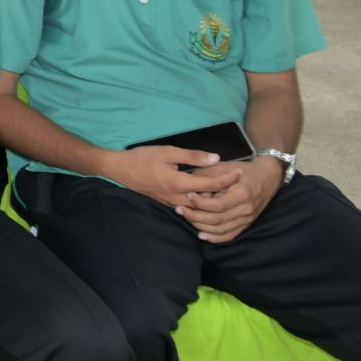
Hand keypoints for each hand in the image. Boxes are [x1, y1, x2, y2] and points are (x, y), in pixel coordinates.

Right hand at [107, 145, 228, 210]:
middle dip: (226, 195)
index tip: (241, 172)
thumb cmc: (142, 158)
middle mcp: (179, 198)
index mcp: (180, 184)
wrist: (119, 170)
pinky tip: (209, 196)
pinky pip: (191, 208)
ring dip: (215, 201)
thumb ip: (193, 156)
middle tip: (240, 186)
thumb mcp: (168, 152)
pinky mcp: (168, 204)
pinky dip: (203, 204)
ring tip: (228, 192)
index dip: (228, 179)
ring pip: (201, 208)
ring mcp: (173, 203)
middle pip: (210, 202)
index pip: (212, 185)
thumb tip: (216, 158)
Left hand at [182, 155, 283, 243]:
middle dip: (195, 216)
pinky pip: (230, 235)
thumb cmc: (242, 170)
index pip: (217, 205)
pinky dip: (215, 237)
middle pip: (217, 219)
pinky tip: (202, 234)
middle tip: (180, 209)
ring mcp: (248, 219)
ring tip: (186, 217)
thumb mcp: (223, 166)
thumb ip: (205, 175)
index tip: (188, 196)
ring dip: (201, 226)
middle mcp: (246, 209)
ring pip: (221, 229)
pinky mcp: (247, 224)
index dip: (199, 203)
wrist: (266, 177)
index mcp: (242, 193)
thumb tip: (189, 186)